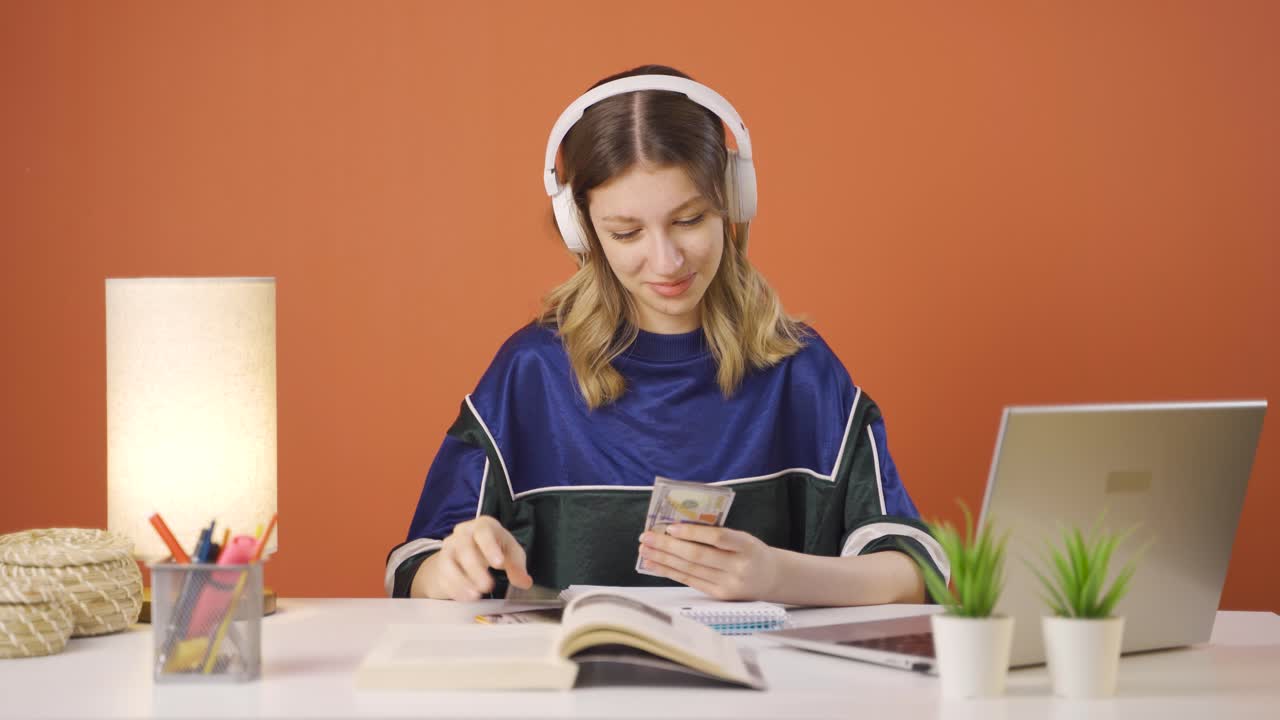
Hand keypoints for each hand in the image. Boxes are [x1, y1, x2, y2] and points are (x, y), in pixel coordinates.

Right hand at [418, 516, 532, 600]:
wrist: (469, 552)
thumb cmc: (495, 548)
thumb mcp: (511, 553)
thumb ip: (518, 567)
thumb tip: (525, 582)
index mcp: (483, 525)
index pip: (484, 531)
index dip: (490, 547)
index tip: (499, 564)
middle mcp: (463, 533)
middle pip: (464, 547)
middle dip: (475, 569)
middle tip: (488, 587)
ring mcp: (449, 547)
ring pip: (449, 562)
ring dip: (461, 581)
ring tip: (475, 596)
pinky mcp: (441, 563)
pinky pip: (444, 575)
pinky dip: (454, 588)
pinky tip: (466, 598)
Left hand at [638, 524, 780, 600]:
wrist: (771, 578)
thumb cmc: (751, 552)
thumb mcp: (742, 538)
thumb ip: (717, 534)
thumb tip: (677, 529)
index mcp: (746, 546)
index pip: (717, 538)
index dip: (693, 533)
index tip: (670, 527)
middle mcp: (738, 567)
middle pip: (698, 556)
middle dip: (668, 546)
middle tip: (646, 537)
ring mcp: (728, 584)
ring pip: (690, 570)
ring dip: (663, 559)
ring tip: (645, 550)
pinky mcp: (719, 596)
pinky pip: (690, 581)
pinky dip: (670, 572)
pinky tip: (656, 565)